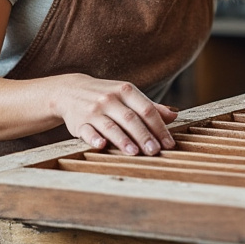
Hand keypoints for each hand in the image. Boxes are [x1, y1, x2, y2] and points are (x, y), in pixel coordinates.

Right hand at [55, 74, 177, 154]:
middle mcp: (109, 99)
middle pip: (130, 119)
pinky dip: (94, 138)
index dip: (159, 127)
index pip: (146, 110)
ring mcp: (93, 110)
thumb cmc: (106, 96)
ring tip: (134, 152)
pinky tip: (101, 145)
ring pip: (110, 126)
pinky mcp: (78, 122)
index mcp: (125, 91)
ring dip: (123, 140)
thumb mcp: (127, 95)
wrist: (70, 91)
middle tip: (155, 151)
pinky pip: (87, 130)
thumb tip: (174, 114)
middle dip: (144, 136)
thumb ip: (150, 106)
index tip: (168, 143)